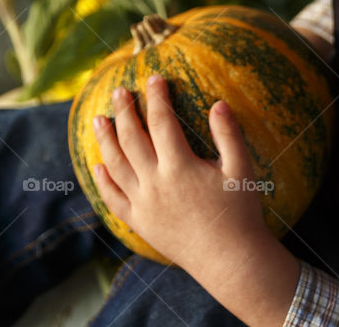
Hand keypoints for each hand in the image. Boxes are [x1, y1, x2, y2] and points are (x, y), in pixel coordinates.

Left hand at [92, 74, 272, 277]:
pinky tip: (97, 165)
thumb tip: (218, 103)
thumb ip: (228, 134)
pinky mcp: (140, 223)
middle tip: (119, 92)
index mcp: (180, 167)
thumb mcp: (241, 169)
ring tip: (98, 120)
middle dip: (124, 111)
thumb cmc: (240, 213)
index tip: (155, 78)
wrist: (229, 260)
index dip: (157, 97)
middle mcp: (155, 183)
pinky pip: (113, 199)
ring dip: (105, 140)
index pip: (162, 122)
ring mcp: (143, 204)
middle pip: (132, 139)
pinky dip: (103, 180)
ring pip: (115, 165)